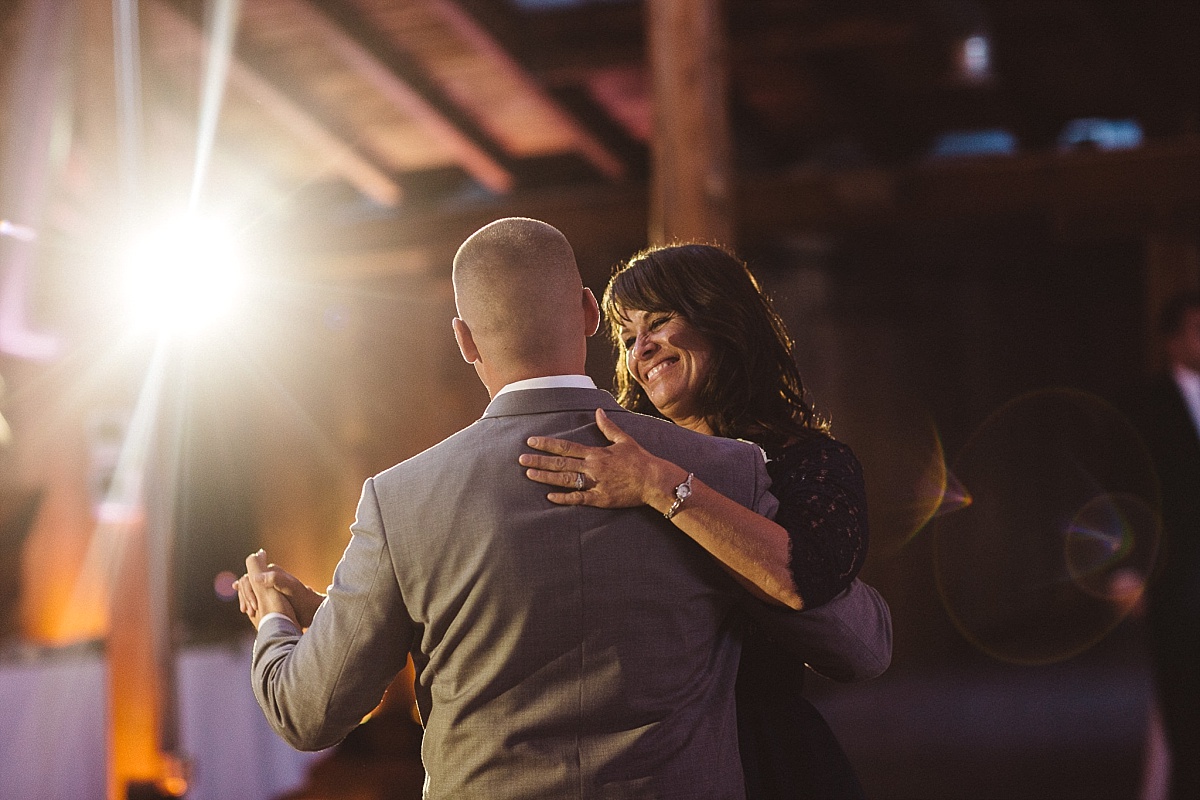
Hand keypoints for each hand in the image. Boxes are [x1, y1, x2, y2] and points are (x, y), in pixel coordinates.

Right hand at [236, 560, 325, 628]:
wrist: (312, 609)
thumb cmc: (303, 598)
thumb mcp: (290, 588)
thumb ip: (275, 579)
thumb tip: (256, 577)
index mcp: (272, 572)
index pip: (250, 577)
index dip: (248, 591)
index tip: (253, 605)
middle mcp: (269, 577)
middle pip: (248, 584)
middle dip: (246, 596)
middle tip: (249, 612)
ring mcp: (269, 587)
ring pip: (251, 591)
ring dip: (246, 600)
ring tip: (249, 613)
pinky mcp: (271, 596)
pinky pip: (255, 597)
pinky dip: (249, 602)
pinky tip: (246, 610)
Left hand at [520, 408, 675, 507]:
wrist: (654, 480)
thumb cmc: (640, 460)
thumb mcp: (624, 440)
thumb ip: (608, 427)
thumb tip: (598, 411)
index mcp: (596, 453)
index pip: (566, 447)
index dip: (547, 444)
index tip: (531, 441)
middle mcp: (593, 467)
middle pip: (561, 463)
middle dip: (539, 460)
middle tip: (521, 459)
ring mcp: (596, 484)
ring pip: (565, 480)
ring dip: (546, 477)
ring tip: (529, 474)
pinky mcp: (601, 499)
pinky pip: (579, 498)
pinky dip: (564, 498)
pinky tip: (550, 496)